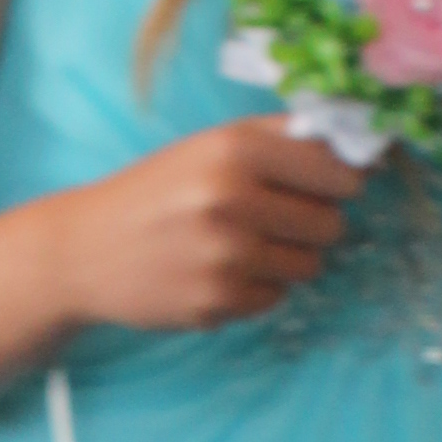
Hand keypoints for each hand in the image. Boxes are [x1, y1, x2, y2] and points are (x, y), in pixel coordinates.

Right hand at [50, 123, 364, 338]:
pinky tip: (218, 272)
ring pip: (309, 265)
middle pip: (330, 223)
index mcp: (236, 150)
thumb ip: (280, 138)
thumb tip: (357, 143)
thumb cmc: (156, 192)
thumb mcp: (209, 146)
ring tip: (246, 246)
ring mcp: (225, 257)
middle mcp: (232, 200)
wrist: (84, 251)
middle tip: (276, 219)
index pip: (335, 169)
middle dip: (312, 222)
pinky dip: (257, 287)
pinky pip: (275, 297)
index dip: (343, 180)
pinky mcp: (216, 302)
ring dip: (288, 258)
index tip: (333, 186)